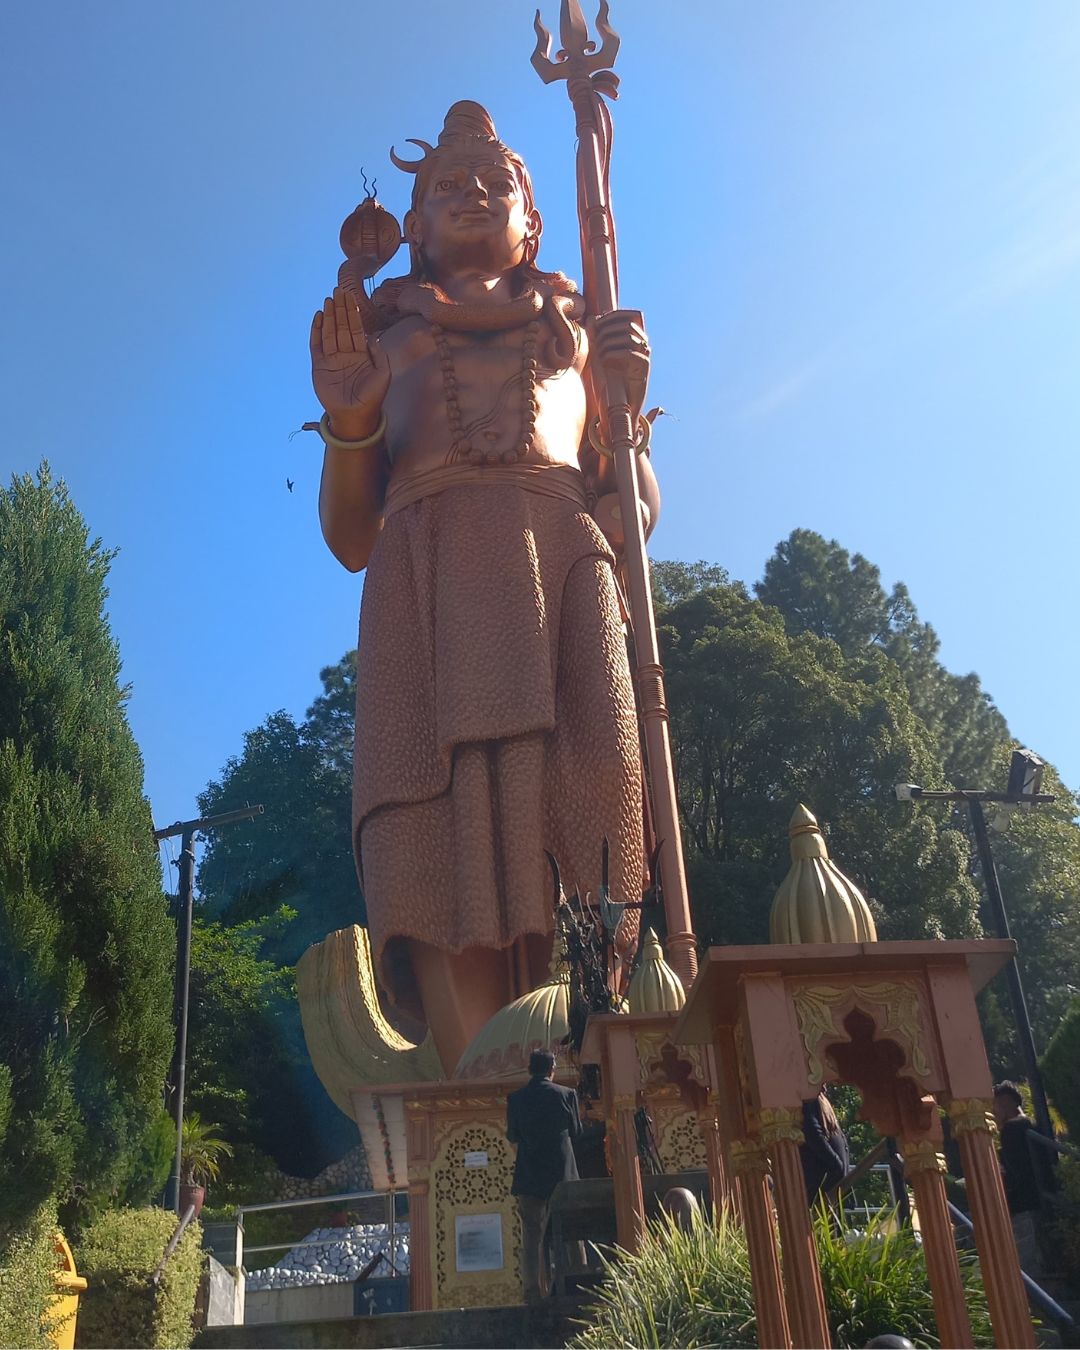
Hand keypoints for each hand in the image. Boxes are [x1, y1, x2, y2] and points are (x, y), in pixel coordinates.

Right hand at [310, 286, 389, 437]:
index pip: (356, 328)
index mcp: (361, 354)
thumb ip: (379, 354)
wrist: (356, 416)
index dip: (352, 312)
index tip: (349, 296)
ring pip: (330, 333)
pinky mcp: (319, 367)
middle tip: (338, 291)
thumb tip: (372, 336)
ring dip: (329, 316)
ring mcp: (332, 359)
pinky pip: (317, 345)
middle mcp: (346, 354)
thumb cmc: (372, 398)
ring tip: (329, 300)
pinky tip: (319, 317)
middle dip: (340, 309)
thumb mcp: (383, 374)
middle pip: (342, 327)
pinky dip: (317, 331)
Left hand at [590, 309, 649, 420]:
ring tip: (599, 351)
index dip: (612, 317)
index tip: (596, 323)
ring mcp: (644, 356)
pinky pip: (631, 354)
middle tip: (596, 338)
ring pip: (630, 337)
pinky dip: (615, 353)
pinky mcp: (644, 369)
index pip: (627, 318)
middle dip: (609, 328)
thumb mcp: (599, 357)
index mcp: (633, 340)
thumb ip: (596, 338)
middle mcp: (641, 345)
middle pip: (628, 325)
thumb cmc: (609, 382)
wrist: (617, 406)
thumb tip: (592, 319)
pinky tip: (605, 359)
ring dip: (611, 341)